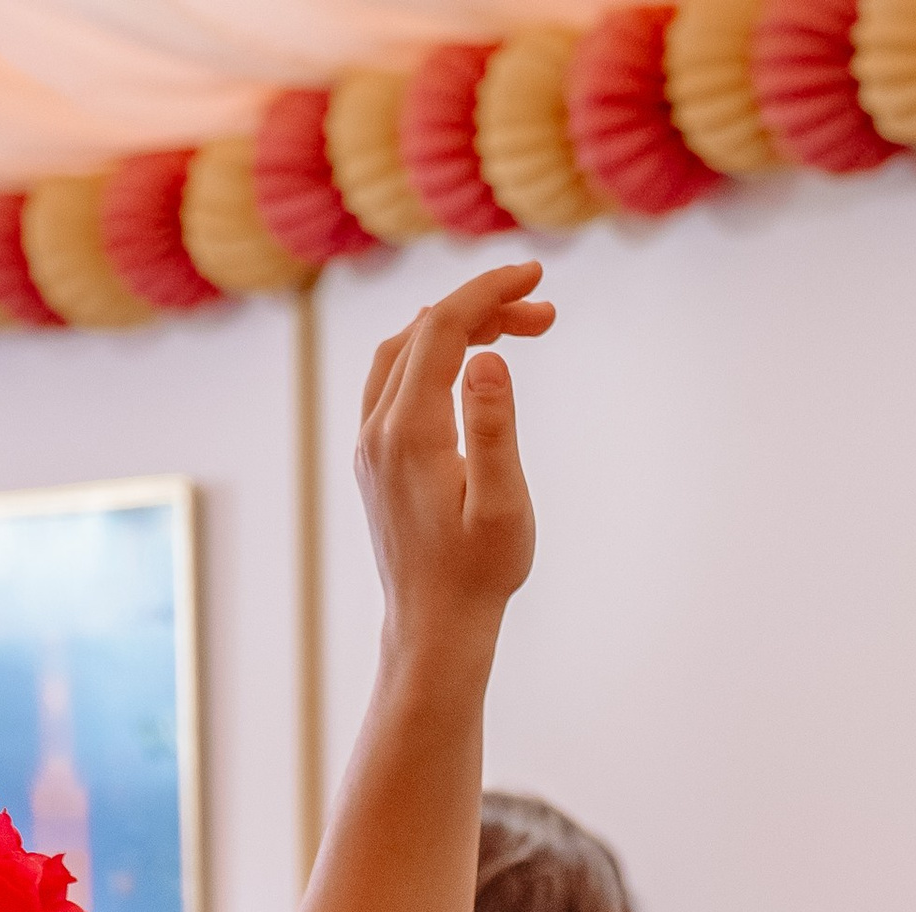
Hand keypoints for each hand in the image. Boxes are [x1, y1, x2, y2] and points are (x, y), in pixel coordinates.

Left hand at [358, 261, 552, 652]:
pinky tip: (467, 363)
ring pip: (403, 352)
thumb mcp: (502, 505)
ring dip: (457, 327)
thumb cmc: (478, 574)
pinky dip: (432, 355)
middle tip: (545, 314)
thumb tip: (486, 358)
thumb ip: (494, 428)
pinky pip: (393, 381)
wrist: (435, 629)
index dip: (489, 292)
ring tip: (514, 330)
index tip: (536, 277)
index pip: (443, 328)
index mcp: (410, 432)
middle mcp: (377, 430)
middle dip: (484, 308)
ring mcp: (369, 445)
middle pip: (424, 333)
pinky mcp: (373, 461)